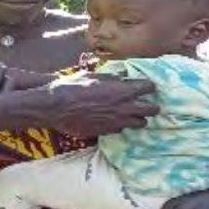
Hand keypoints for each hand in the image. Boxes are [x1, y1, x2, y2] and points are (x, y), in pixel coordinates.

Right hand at [39, 76, 158, 138]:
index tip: (146, 85)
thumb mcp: (95, 76)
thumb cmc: (74, 86)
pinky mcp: (107, 132)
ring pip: (140, 123)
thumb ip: (113, 78)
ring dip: (139, 118)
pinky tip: (114, 120)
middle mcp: (125, 108)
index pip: (148, 87)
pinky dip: (121, 125)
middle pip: (152, 109)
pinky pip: (121, 129)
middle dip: (152, 106)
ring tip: (133, 114)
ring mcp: (117, 122)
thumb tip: (123, 76)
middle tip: (148, 103)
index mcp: (123, 90)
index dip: (148, 86)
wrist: (57, 107)